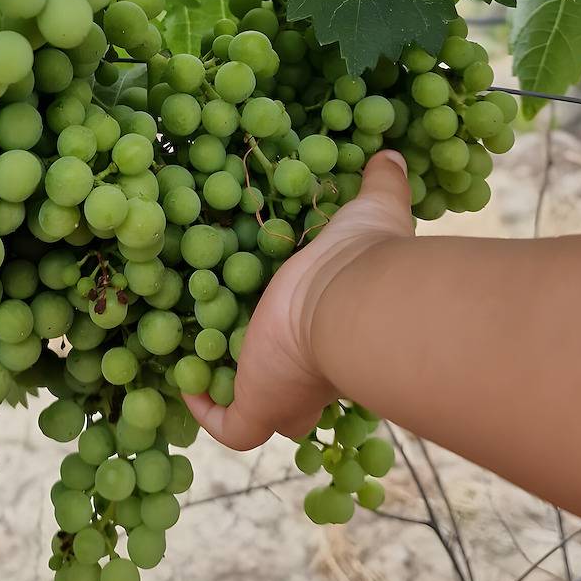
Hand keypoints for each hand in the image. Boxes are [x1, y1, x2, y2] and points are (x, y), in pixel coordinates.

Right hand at [185, 149, 414, 449]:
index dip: (298, 333)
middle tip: (229, 328)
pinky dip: (207, 411)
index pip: (315, 341)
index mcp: (338, 332)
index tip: (277, 312)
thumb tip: (393, 155)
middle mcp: (315, 374)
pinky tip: (188, 385)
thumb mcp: (373, 212)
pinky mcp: (258, 407)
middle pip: (289, 381)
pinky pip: (229, 425)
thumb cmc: (363, 262)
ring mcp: (285, 396)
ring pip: (256, 405)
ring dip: (230, 383)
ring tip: (196, 345)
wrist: (350, 304)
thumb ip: (381, 185)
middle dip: (267, 364)